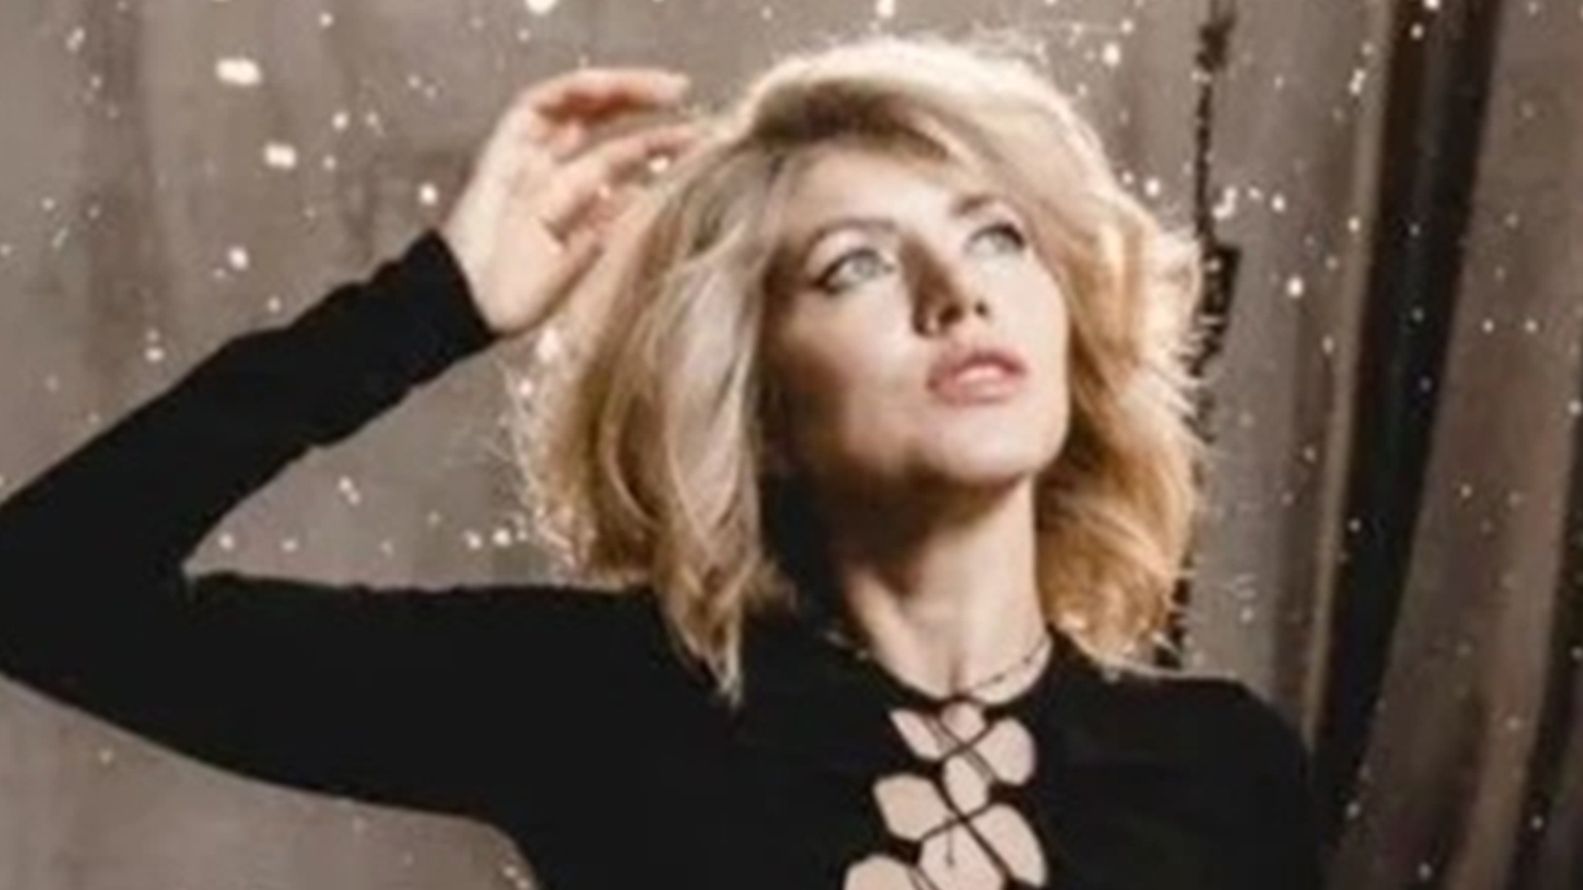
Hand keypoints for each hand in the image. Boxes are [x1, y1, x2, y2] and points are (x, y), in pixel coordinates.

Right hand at [441, 67, 698, 337]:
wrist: (466, 305)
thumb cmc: (518, 297)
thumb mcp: (584, 262)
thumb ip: (611, 228)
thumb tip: (648, 193)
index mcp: (575, 201)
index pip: (623, 162)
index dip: (661, 148)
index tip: (703, 143)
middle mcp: (552, 173)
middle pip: (605, 129)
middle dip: (651, 113)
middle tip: (698, 109)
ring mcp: (526, 159)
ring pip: (577, 108)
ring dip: (621, 92)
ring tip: (667, 89)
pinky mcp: (500, 149)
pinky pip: (534, 107)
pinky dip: (570, 92)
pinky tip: (607, 87)